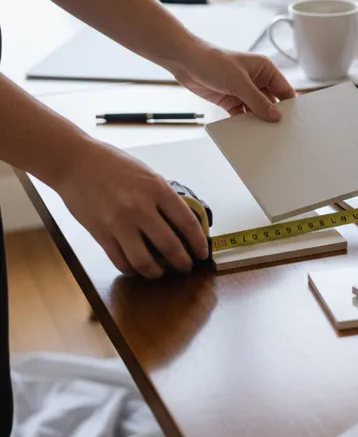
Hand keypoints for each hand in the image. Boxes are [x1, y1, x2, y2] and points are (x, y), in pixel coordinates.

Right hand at [53, 140, 209, 277]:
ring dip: (155, 272)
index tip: (203, 252)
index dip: (198, 242)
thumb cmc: (114, 164)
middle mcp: (141, 208)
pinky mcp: (100, 234)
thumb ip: (161, 195)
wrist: (76, 163)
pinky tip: (135, 269)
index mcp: (158, 189)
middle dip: (182, 262)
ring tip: (160, 273)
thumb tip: (177, 218)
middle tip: (185, 267)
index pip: (187, 222)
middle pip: (169, 245)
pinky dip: (130, 268)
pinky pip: (119, 260)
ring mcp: (120, 223)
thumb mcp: (147, 174)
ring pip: (144, 260)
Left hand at [170, 43, 294, 120]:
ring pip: (257, 110)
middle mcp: (257, 80)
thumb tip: (275, 115)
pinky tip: (246, 132)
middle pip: (271, 102)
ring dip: (258, 121)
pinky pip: (242, 115)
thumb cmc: (213, 61)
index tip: (292, 121)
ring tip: (263, 135)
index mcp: (265, 70)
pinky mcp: (231, 100)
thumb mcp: (239, 82)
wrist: (185, 62)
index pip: (284, 90)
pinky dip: (244, 123)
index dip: (289, 105)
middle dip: (273, 115)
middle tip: (279, 131)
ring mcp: (244, 91)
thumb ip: (258, 100)